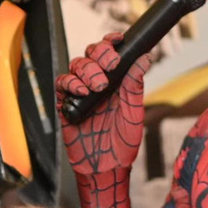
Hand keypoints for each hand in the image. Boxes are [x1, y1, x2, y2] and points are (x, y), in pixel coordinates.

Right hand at [57, 34, 148, 175]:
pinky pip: (62, 84)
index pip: (110, 54)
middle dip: (100, 54)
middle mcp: (97, 84)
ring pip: (76, 66)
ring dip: (87, 70)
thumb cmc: (122, 144)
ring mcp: (81, 93)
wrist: (106, 169)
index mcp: (116, 83)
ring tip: (97, 85)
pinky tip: (81, 91)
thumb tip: (145, 58)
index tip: (118, 38)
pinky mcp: (67, 105)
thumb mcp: (134, 113)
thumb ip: (135, 85)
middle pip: (91, 54)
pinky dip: (70, 83)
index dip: (111, 42)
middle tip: (111, 64)